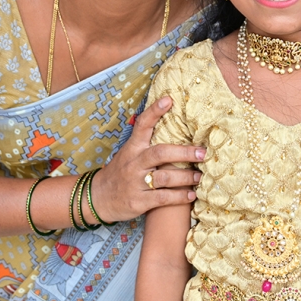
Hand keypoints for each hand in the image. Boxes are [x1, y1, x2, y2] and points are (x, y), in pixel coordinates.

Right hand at [91, 97, 204, 222]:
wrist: (98, 198)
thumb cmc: (120, 173)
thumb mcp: (128, 154)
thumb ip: (147, 143)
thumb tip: (175, 127)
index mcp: (132, 147)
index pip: (142, 125)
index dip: (155, 111)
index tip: (169, 99)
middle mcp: (134, 163)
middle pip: (161, 153)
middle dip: (184, 152)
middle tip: (202, 153)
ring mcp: (136, 182)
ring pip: (166, 177)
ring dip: (186, 177)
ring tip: (199, 176)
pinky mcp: (138, 201)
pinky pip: (163, 198)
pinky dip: (180, 197)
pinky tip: (191, 195)